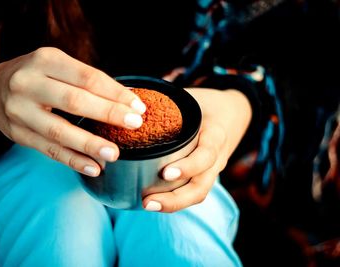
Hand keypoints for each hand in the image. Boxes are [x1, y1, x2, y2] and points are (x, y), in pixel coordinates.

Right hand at [0, 47, 145, 176]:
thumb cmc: (38, 75)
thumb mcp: (58, 66)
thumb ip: (87, 81)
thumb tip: (127, 100)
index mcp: (45, 60)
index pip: (88, 78)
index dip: (115, 93)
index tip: (138, 107)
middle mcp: (27, 83)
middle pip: (74, 102)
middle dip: (108, 114)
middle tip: (134, 125)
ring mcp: (18, 110)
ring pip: (59, 131)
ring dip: (90, 144)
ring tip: (114, 154)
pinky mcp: (16, 133)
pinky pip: (48, 150)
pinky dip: (73, 160)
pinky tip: (93, 168)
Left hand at [143, 88, 251, 211]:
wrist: (233, 113)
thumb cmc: (206, 103)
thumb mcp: (192, 98)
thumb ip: (168, 101)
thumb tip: (130, 99)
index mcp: (215, 136)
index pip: (206, 156)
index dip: (188, 167)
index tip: (165, 173)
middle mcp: (216, 158)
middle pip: (201, 186)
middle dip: (175, 199)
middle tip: (148, 202)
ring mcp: (212, 170)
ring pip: (198, 194)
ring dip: (173, 204)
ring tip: (147, 205)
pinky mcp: (205, 175)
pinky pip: (193, 191)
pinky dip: (175, 199)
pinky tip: (154, 200)